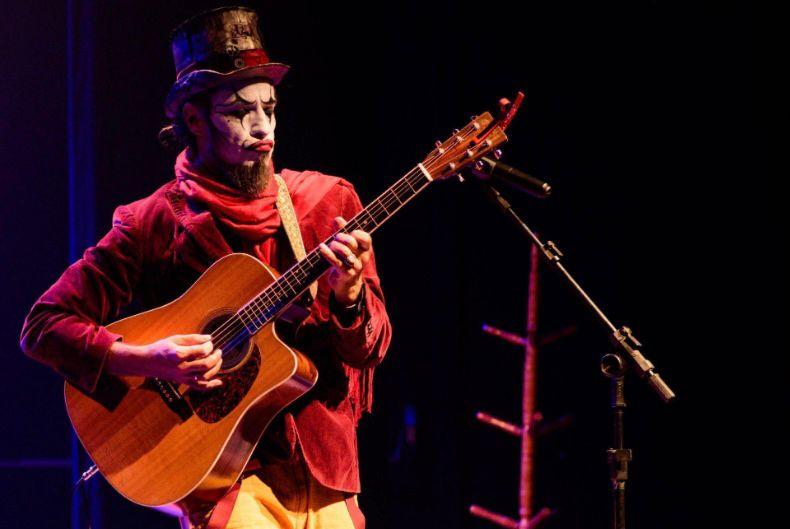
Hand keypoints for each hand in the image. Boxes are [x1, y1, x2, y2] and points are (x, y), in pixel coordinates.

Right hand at [108, 334, 222, 390]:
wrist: (147, 362)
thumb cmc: (161, 348)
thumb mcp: (175, 339)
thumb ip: (193, 338)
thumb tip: (209, 338)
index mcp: (178, 355)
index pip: (201, 351)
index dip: (209, 346)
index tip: (210, 342)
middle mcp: (181, 368)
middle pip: (205, 365)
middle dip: (215, 357)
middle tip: (219, 351)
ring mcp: (182, 377)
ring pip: (204, 377)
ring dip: (216, 368)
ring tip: (219, 360)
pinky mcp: (183, 382)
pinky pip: (199, 387)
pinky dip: (210, 385)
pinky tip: (219, 382)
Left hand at [318, 216, 371, 304]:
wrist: (347, 284)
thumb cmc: (346, 261)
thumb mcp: (346, 246)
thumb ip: (343, 232)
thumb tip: (337, 219)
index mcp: (365, 249)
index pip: (366, 238)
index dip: (356, 232)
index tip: (349, 232)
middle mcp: (362, 258)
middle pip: (351, 242)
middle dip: (340, 237)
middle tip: (335, 238)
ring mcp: (355, 266)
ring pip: (344, 251)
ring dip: (334, 246)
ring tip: (330, 246)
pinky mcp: (346, 274)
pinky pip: (336, 261)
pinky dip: (327, 253)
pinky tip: (321, 247)